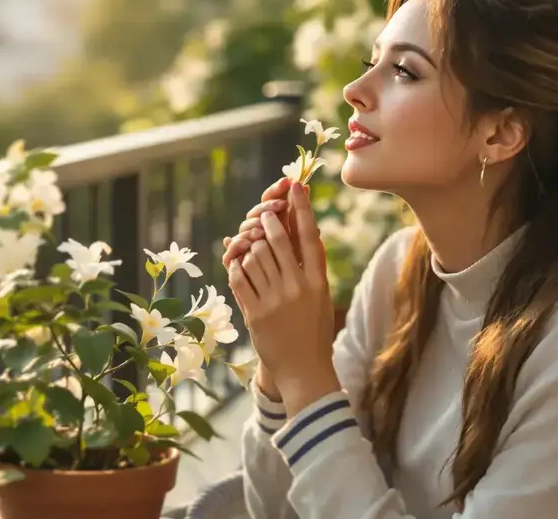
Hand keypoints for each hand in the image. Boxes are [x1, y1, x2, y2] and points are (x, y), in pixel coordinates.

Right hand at [221, 177, 307, 268]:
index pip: (272, 200)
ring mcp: (246, 247)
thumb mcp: (306, 249)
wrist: (290, 306)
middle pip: (257, 211)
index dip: (278, 189)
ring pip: (245, 227)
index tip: (290, 181)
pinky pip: (231, 249)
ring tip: (263, 228)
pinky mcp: (235, 264)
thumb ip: (305, 223)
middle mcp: (259, 232)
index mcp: (277, 225)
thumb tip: (305, 188)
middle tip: (281, 205)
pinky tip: (247, 243)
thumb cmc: (300, 277)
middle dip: (268, 207)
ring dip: (253, 224)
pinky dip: (237, 244)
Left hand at [228, 182, 338, 414]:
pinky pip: (238, 278)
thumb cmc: (314, 331)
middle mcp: (296, 288)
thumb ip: (312, 267)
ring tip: (251, 244)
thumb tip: (307, 233)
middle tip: (263, 215)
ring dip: (250, 246)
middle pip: (277, 241)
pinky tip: (239, 264)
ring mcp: (274, 301)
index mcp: (317, 282)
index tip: (294, 186)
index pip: (308, 236)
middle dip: (266, 223)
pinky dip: (236, 267)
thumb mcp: (321, 297)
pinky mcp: (254, 314)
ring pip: (254, 256)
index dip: (301, 207)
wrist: (304, 371)